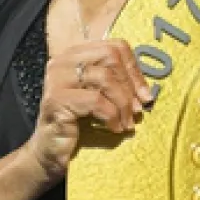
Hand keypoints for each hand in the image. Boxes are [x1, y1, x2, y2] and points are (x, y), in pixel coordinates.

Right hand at [21, 39, 153, 183]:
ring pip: (105, 78)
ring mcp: (57, 79)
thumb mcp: (101, 98)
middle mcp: (63, 61)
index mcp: (75, 54)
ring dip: (123, 103)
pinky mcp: (56, 99)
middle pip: (110, 57)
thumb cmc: (79, 125)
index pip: (115, 47)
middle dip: (130, 85)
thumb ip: (117, 84)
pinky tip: (114, 128)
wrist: (51, 153)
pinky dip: (112, 116)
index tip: (145, 94)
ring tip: (128, 122)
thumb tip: (147, 90)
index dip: (134, 69)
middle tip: (138, 109)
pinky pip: (96, 101)